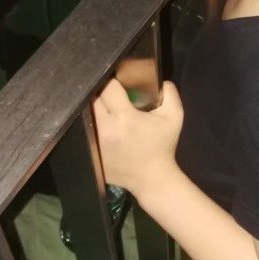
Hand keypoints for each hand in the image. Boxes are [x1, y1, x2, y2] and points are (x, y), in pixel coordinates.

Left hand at [91, 77, 183, 196]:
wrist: (152, 178)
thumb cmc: (163, 146)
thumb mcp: (175, 117)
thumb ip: (170, 94)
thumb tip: (162, 81)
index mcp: (125, 117)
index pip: (108, 88)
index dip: (114, 83)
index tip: (120, 86)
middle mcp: (105, 128)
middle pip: (92, 99)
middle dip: (101, 95)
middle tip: (110, 98)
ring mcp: (95, 143)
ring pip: (84, 115)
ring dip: (93, 110)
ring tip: (104, 111)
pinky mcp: (90, 153)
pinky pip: (83, 132)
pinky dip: (90, 127)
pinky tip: (101, 128)